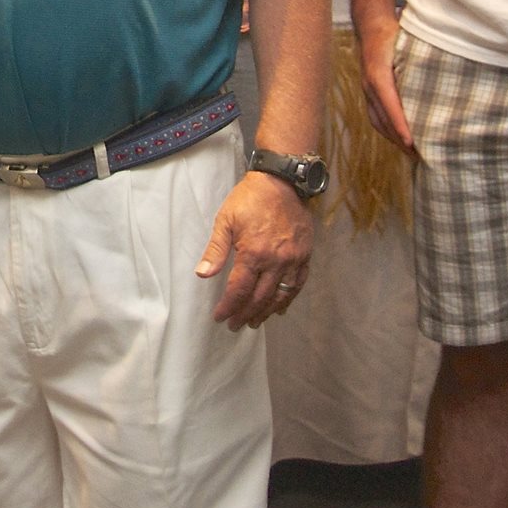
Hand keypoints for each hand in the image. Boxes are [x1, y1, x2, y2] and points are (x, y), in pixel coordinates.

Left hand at [197, 169, 313, 328]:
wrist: (281, 182)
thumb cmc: (249, 199)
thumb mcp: (225, 221)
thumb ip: (216, 250)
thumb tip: (202, 274)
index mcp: (253, 254)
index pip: (239, 290)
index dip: (228, 307)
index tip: (220, 318)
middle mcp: (276, 261)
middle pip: (259, 298)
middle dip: (245, 314)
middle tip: (235, 325)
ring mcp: (293, 260)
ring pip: (280, 296)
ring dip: (266, 312)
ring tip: (255, 322)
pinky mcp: (305, 255)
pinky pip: (298, 284)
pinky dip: (288, 299)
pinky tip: (280, 308)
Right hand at [356, 15, 415, 156]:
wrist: (372, 26)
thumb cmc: (394, 34)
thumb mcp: (409, 45)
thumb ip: (422, 63)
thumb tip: (445, 79)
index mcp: (378, 74)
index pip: (390, 104)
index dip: (400, 124)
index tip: (412, 142)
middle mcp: (370, 85)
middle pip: (382, 119)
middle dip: (400, 138)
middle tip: (420, 155)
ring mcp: (367, 90)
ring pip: (377, 121)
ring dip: (394, 138)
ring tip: (413, 153)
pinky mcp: (368, 92)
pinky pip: (375, 116)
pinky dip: (388, 130)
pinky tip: (402, 138)